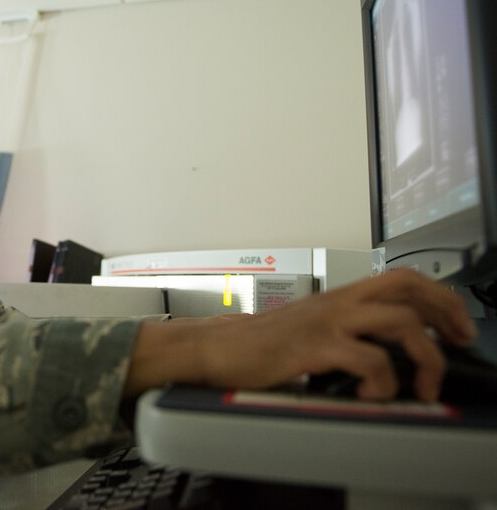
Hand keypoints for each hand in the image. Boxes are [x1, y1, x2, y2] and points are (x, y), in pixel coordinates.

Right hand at [124, 269, 476, 400]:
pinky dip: (381, 384)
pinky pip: (368, 362)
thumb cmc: (259, 343)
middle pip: (408, 289)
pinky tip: (370, 396)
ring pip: (399, 323)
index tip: (455, 323)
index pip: (400, 280)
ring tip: (422, 386)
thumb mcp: (310, 327)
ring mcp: (327, 322)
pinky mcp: (314, 347)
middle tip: (459, 342)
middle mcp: (338, 303)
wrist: (217, 347)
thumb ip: (344, 331)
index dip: (437, 297)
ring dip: (424, 358)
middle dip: (446, 314)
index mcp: (338, 297)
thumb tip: (382, 352)